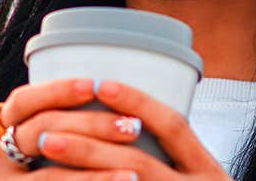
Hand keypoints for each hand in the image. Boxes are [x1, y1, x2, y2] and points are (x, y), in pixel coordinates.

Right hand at [0, 78, 147, 179]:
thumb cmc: (31, 179)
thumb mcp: (28, 153)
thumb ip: (54, 130)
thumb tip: (106, 98)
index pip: (24, 101)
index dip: (58, 90)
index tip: (94, 85)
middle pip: (42, 129)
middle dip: (91, 125)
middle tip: (132, 126)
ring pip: (50, 175)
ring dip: (96, 172)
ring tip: (133, 173)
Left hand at [34, 80, 233, 180]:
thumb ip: (171, 162)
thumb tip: (120, 123)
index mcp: (209, 174)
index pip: (174, 127)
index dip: (137, 102)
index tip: (100, 84)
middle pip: (138, 163)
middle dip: (89, 144)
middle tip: (47, 134)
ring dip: (82, 170)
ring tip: (46, 155)